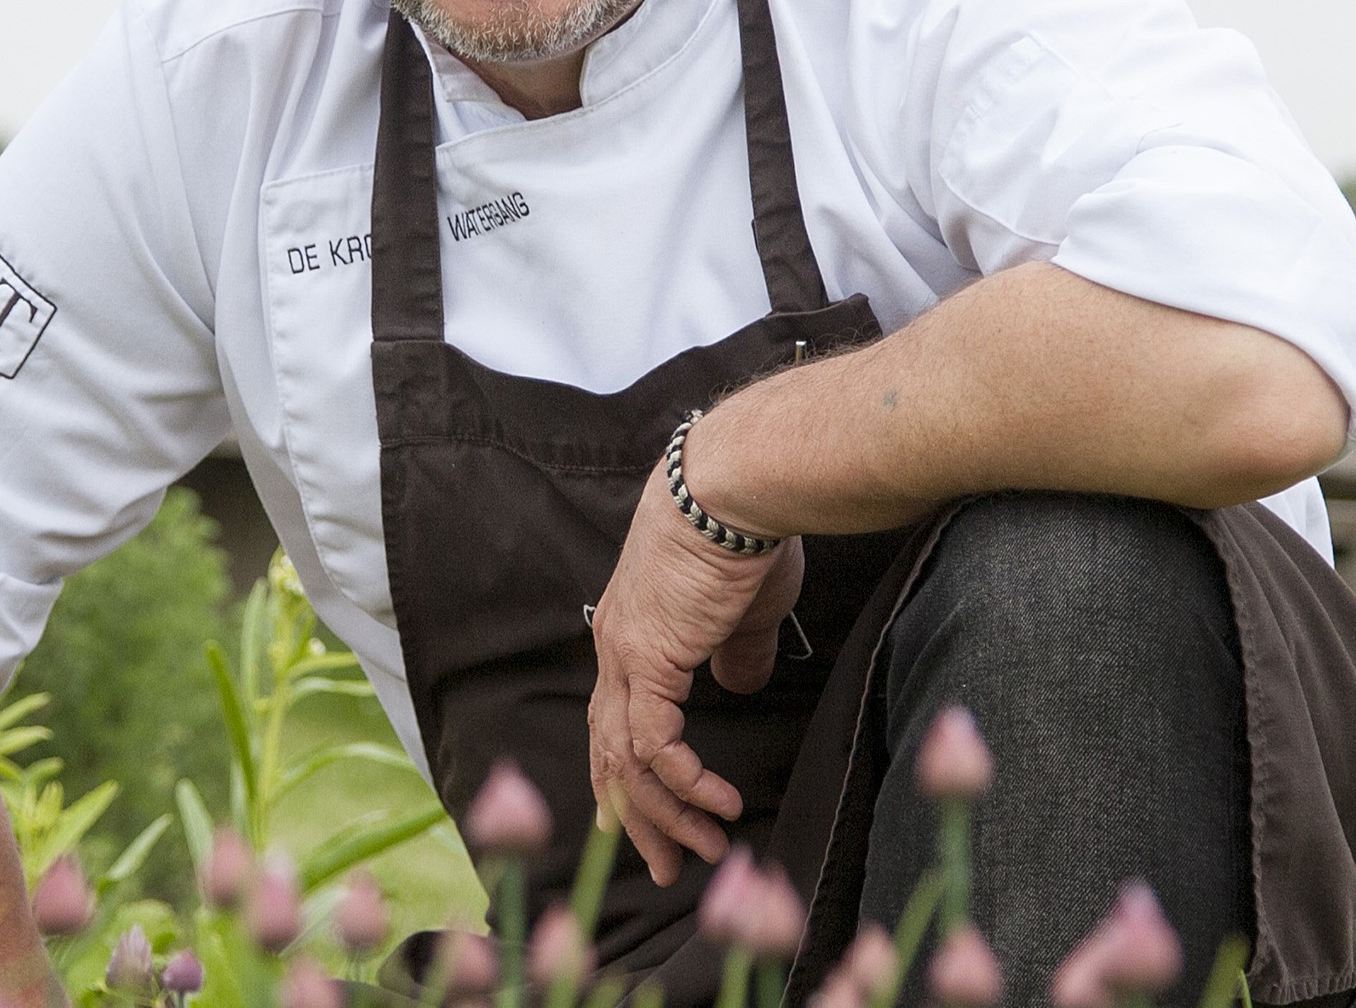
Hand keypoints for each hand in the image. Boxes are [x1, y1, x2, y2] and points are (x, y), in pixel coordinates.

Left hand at [585, 461, 800, 886]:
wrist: (735, 488)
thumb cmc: (747, 534)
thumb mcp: (745, 608)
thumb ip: (735, 651)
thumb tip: (738, 683)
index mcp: (630, 633)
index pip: (610, 721)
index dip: (621, 776)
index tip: (632, 823)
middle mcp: (614, 650)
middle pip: (608, 753)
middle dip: (639, 818)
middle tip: (666, 866)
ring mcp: (625, 657)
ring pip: (627, 760)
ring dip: (667, 813)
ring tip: (705, 849)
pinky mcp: (648, 662)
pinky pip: (656, 745)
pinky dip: (685, 782)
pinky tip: (720, 804)